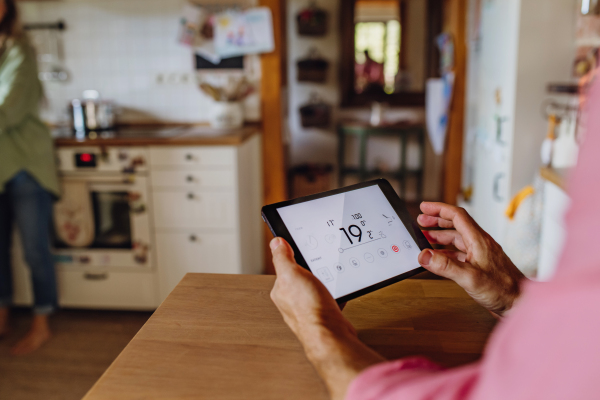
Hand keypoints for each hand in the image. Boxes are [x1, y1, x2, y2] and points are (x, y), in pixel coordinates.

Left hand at [269, 237, 354, 344]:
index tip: (302, 249)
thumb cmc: (310, 310)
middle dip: (311, 271)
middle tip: (320, 266)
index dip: (294, 257)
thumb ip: (282, 258)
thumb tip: (276, 243)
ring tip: (328, 281)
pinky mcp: (322, 315)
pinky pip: (328, 299)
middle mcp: (291, 301)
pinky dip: (333, 295)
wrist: (331, 335)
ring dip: (324, 283)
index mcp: (280, 290)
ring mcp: (307, 309)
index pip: (284, 267)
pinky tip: (336, 293)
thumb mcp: (292, 274)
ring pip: (316, 288)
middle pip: (301, 277)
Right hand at [417, 202, 525, 316]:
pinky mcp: (480, 266)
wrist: (520, 303)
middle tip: (421, 221)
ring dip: (440, 236)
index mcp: (478, 240)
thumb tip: (424, 255)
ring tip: (426, 236)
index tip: (424, 207)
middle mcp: (480, 244)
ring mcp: (481, 254)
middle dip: (437, 220)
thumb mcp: (470, 278)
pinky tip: (439, 257)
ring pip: (457, 238)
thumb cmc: (503, 290)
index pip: (457, 216)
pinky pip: (460, 252)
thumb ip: (445, 266)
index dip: (439, 209)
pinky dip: (446, 251)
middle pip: (456, 224)